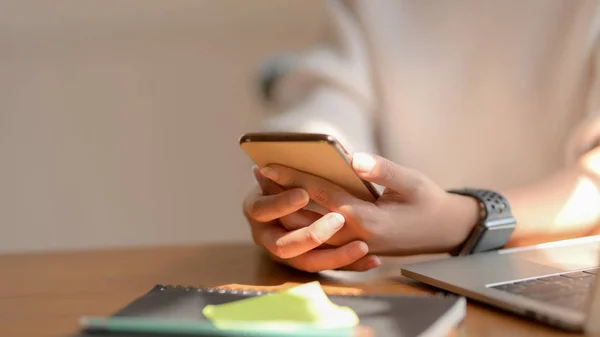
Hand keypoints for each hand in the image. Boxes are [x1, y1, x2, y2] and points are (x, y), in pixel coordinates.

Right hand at [243, 166, 381, 272]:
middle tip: (338, 220)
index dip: (282, 203)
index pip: (263, 209)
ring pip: (308, 262)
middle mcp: (267, 235)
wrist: (288, 200)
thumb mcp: (278, 172)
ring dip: (335, 256)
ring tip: (362, 245)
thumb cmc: (286, 179)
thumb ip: (287, 172)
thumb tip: (291, 166)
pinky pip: (329, 267)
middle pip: (283, 245)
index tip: (304, 193)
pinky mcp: (307, 261)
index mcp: (255, 208)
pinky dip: (351, 265)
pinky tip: (374, 260)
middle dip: (311, 235)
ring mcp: (287, 252)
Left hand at [258, 153, 480, 254]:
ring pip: (308, 229)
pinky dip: (301, 222)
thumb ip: (383, 170)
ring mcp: (352, 244)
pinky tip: (290, 205)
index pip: (320, 194)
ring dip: (286, 208)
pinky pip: (319, 238)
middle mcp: (354, 235)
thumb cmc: (428, 203)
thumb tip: (352, 158)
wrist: (444, 231)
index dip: (292, 177)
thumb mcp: (412, 181)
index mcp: (367, 218)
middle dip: (280, 194)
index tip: (267, 164)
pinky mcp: (354, 247)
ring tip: (267, 187)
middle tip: (257, 174)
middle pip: (306, 215)